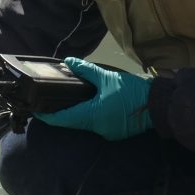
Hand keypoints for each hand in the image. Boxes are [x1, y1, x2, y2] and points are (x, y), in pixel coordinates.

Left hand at [36, 58, 152, 140]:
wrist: (159, 105)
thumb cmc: (132, 91)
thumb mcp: (107, 77)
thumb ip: (86, 70)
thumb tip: (69, 62)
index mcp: (92, 116)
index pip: (62, 119)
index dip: (47, 116)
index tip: (36, 112)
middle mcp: (97, 128)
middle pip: (74, 122)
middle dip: (63, 113)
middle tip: (53, 101)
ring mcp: (107, 132)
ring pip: (86, 123)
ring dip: (80, 113)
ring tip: (72, 100)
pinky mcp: (116, 132)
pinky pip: (99, 124)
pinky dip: (93, 116)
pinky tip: (94, 105)